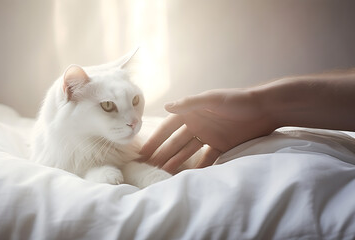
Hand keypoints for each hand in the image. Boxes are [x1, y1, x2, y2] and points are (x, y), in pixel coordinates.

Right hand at [139, 89, 276, 173]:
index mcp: (192, 112)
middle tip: (149, 169)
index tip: (143, 153)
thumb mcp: (212, 99)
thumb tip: (166, 106)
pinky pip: (206, 159)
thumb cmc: (238, 101)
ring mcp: (209, 136)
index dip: (156, 140)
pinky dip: (198, 167)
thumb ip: (190, 103)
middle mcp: (197, 124)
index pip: (168, 128)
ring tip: (164, 175)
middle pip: (176, 142)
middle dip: (162, 154)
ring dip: (176, 162)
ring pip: (188, 152)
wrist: (265, 109)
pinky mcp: (222, 146)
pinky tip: (189, 177)